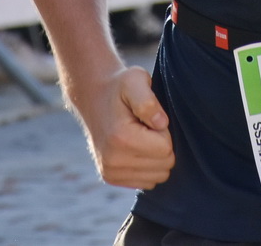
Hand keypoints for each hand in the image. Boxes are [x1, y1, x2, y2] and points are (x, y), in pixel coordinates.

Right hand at [73, 67, 173, 190]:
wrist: (94, 96)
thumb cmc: (120, 86)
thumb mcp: (135, 79)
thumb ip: (148, 101)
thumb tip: (161, 124)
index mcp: (121, 139)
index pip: (166, 149)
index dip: (163, 131)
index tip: (148, 119)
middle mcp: (113, 161)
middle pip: (165, 166)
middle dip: (161, 145)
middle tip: (144, 127)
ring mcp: (110, 172)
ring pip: (158, 176)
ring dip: (155, 157)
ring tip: (139, 136)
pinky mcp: (111, 178)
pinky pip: (147, 182)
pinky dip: (147, 166)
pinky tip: (134, 148)